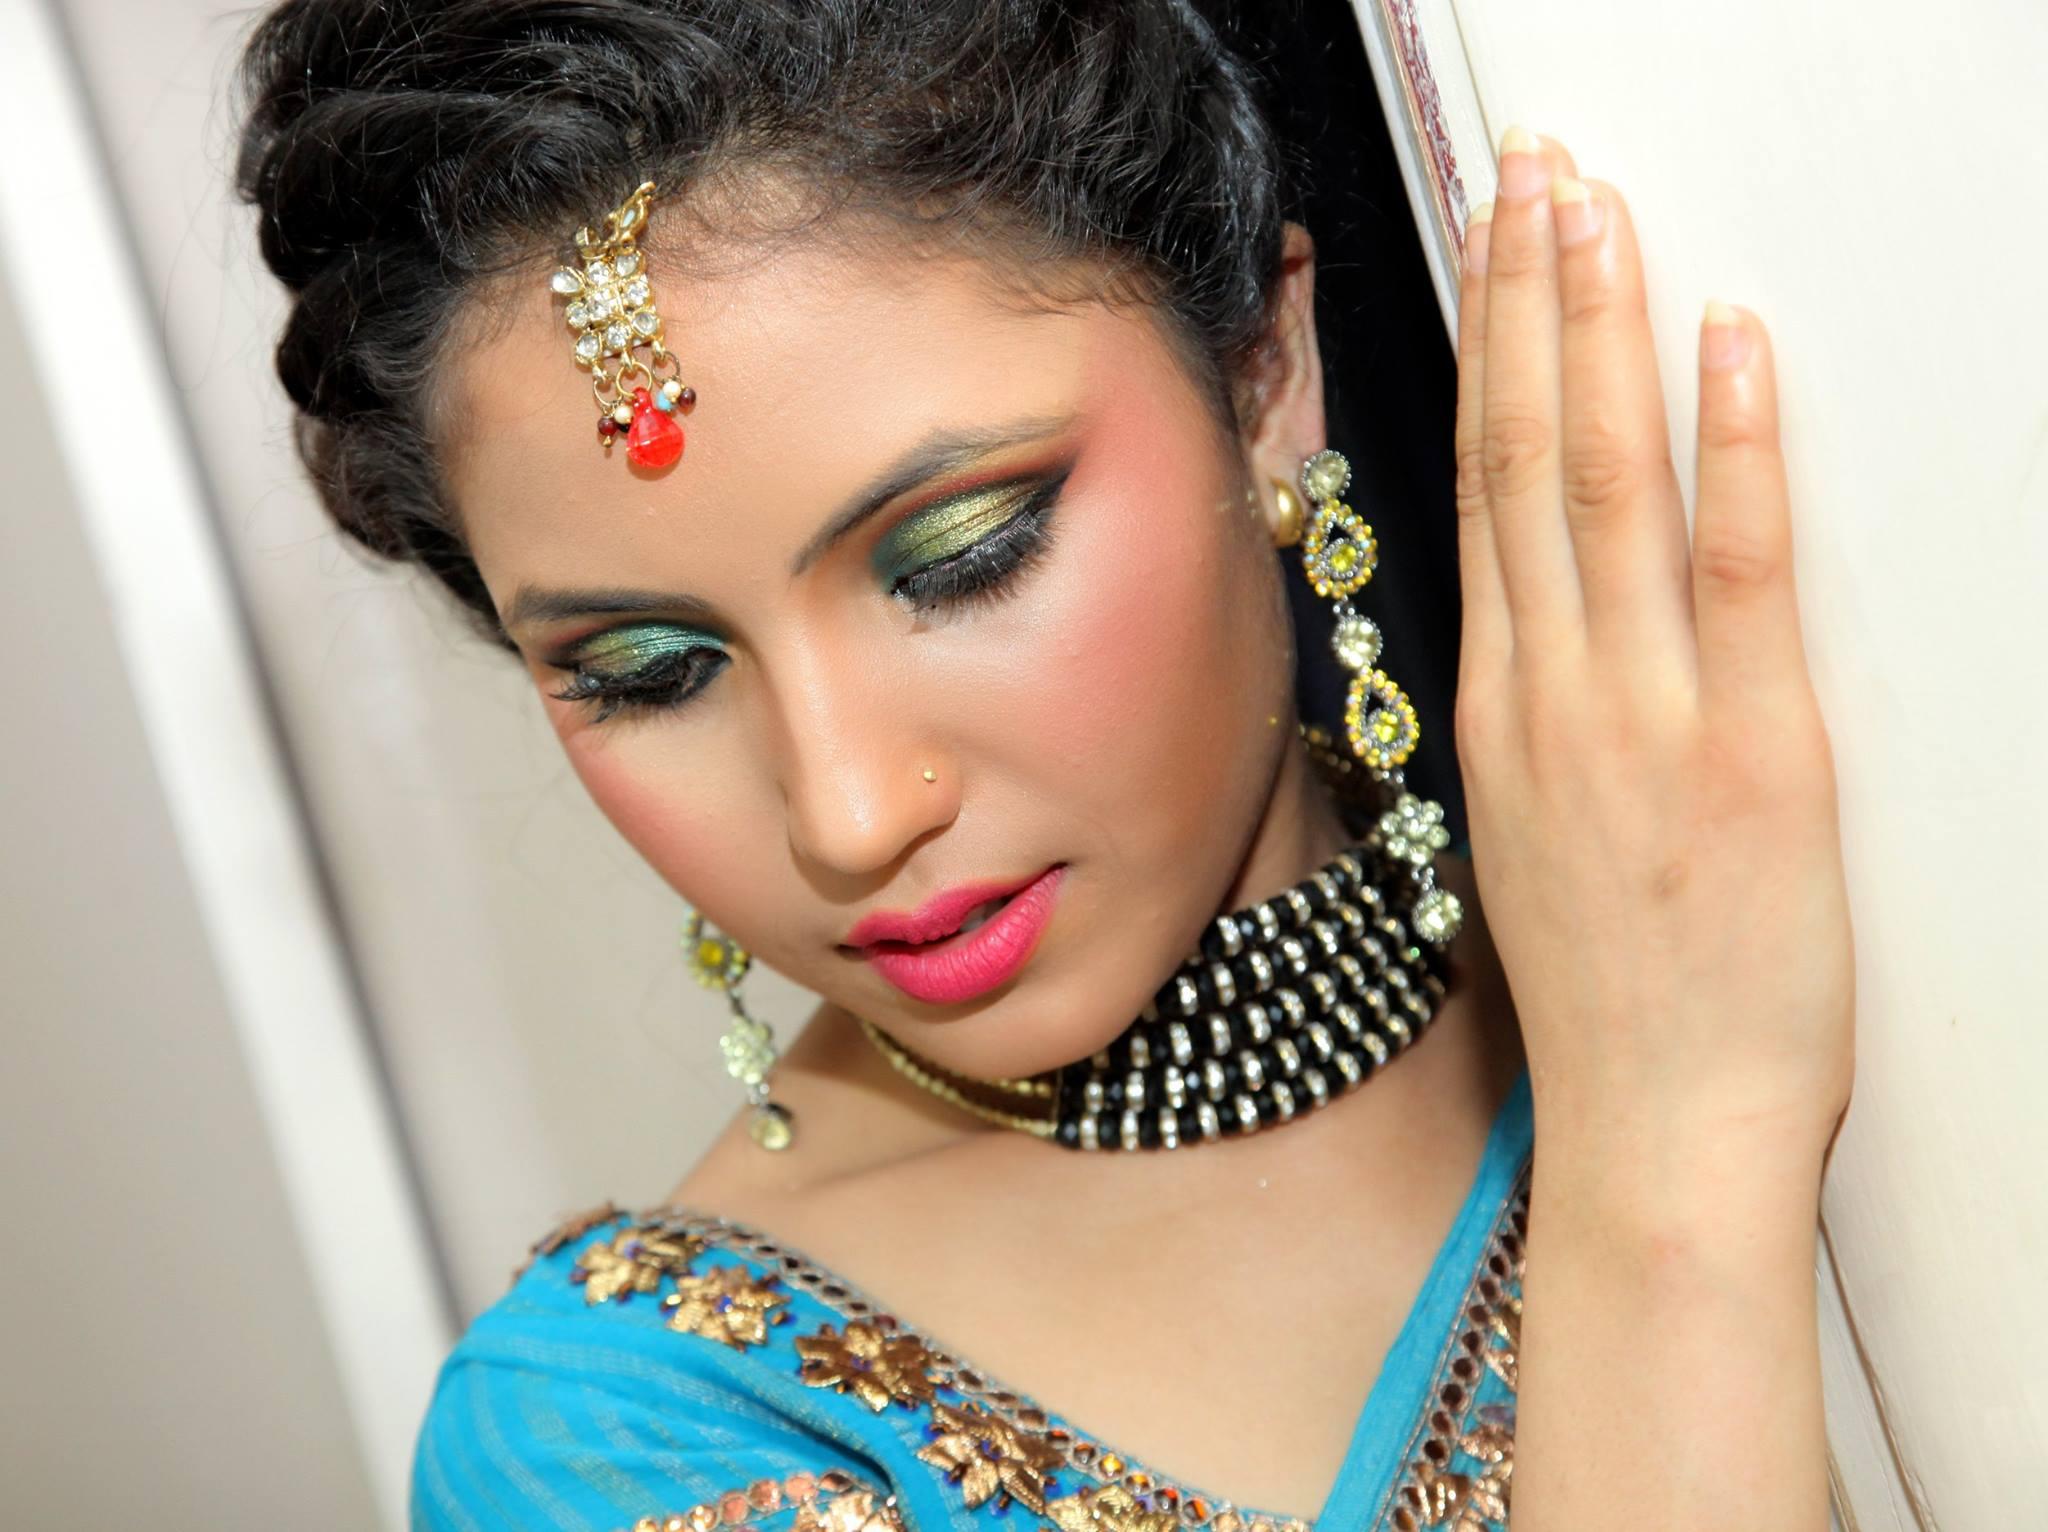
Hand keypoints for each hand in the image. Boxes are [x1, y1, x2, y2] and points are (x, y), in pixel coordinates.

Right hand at [1450, 128, 1852, 1165]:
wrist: (1657, 1139)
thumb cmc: (1611, 1005)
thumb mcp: (1535, 840)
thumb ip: (1540, 716)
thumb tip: (1549, 625)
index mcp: (1503, 709)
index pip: (1482, 489)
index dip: (1490, 353)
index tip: (1495, 251)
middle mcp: (1551, 692)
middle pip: (1522, 456)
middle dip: (1528, 298)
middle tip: (1532, 175)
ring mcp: (1641, 716)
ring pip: (1598, 487)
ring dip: (1595, 335)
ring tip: (1592, 210)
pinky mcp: (1751, 752)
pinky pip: (1732, 575)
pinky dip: (1731, 453)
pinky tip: (1725, 350)